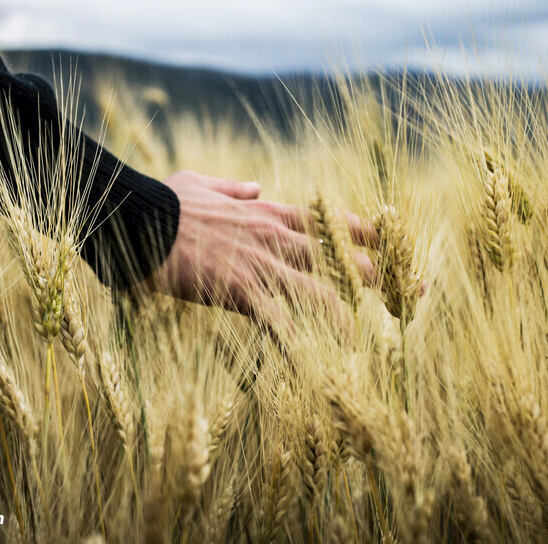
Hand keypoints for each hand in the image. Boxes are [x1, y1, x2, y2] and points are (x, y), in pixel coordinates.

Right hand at [147, 170, 377, 345]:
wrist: (139, 218)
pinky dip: (299, 344)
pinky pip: (278, 322)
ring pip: (319, 291)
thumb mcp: (204, 183)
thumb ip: (236, 187)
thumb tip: (257, 184)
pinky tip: (316, 364)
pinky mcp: (240, 290)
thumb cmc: (166, 201)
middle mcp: (274, 236)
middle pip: (339, 256)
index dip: (367, 232)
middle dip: (377, 274)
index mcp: (268, 212)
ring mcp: (260, 264)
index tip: (392, 241)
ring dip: (346, 315)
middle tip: (408, 291)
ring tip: (368, 337)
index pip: (331, 220)